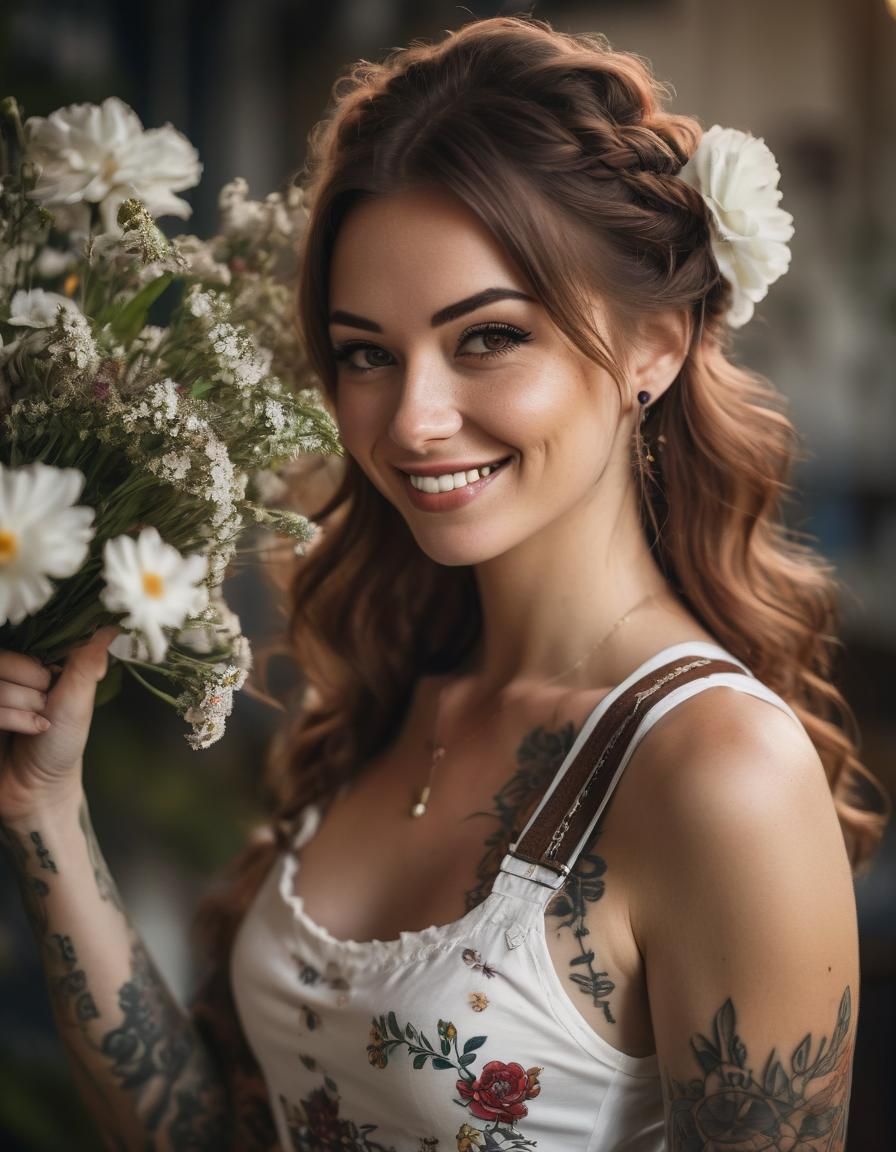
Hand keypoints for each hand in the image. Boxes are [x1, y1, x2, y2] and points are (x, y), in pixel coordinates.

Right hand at [0, 626, 119, 822]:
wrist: (38, 789)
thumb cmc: (62, 744)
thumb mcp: (78, 698)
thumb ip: (87, 660)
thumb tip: (112, 625)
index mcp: (30, 666)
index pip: (21, 643)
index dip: (36, 668)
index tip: (52, 685)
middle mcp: (6, 678)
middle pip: (3, 662)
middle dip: (29, 693)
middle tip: (44, 712)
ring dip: (19, 710)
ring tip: (35, 727)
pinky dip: (10, 720)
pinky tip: (26, 732)